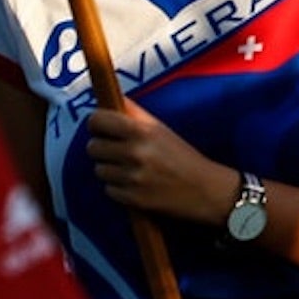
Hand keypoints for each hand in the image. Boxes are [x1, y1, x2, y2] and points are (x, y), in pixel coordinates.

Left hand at [83, 101, 233, 222]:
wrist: (205, 190)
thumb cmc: (183, 156)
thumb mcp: (161, 129)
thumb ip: (135, 114)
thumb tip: (111, 99)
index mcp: (142, 130)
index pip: (98, 120)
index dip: (95, 123)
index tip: (99, 126)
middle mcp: (135, 152)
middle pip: (93, 147)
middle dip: (101, 148)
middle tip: (115, 149)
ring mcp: (133, 177)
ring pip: (99, 170)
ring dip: (110, 169)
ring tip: (128, 168)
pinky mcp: (133, 199)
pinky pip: (108, 190)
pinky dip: (118, 188)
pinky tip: (134, 184)